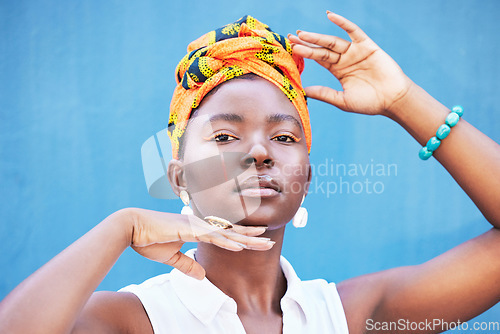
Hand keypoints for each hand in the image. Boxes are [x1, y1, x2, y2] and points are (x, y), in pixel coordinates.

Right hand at [127, 208, 272, 279]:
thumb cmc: (149, 239)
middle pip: (232, 232)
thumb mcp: (171, 257)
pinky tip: (241, 246)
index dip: (242, 237)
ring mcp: (197, 226)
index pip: (225, 234)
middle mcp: (201, 225)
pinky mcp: (189, 229)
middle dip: (252, 237)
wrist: (132, 227)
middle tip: (270, 242)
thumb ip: (187, 265)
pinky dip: (227, 242)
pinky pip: (213, 237)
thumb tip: (202, 276)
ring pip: (228, 234)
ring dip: (247, 239)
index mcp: (197, 229)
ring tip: (265, 243)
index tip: (257, 241)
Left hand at [289, 11, 413, 115]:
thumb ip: (325, 94)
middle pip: (322, 49)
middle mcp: (344, 59)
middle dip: (307, 43)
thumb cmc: (369, 103)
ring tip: (303, 34)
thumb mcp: (342, 100)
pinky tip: (330, 16)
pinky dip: (342, 22)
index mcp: (338, 70)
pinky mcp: (367, 46)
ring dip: (318, 37)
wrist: (393, 100)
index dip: (305, 53)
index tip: (291, 49)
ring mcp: (355, 51)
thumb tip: (304, 91)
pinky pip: (353, 31)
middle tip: (291, 38)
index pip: (318, 59)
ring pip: (333, 41)